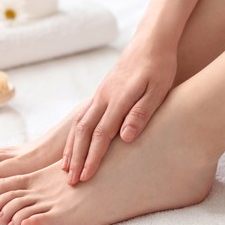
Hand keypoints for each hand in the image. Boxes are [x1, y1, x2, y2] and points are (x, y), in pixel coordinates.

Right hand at [62, 38, 176, 184]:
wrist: (150, 42)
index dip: (92, 158)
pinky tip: (74, 142)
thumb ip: (141, 113)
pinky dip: (75, 133)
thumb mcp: (158, 90)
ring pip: (78, 124)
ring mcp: (100, 95)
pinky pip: (82, 116)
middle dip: (76, 158)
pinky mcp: (101, 93)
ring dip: (71, 147)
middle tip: (70, 181)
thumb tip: (125, 138)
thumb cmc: (159, 67)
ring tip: (65, 167)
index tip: (86, 178)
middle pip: (83, 132)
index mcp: (118, 100)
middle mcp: (103, 98)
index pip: (101, 135)